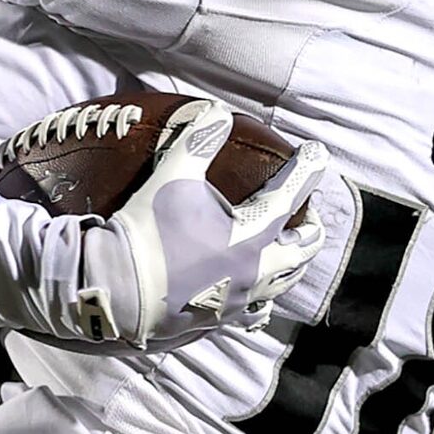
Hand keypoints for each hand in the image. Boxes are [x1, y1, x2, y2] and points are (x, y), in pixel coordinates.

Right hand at [70, 100, 326, 348]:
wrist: (116, 291)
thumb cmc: (146, 232)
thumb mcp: (171, 178)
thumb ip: (198, 142)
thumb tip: (218, 111)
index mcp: (247, 238)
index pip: (288, 198)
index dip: (306, 171)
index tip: (318, 152)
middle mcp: (250, 273)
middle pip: (298, 253)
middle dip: (311, 232)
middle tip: (313, 219)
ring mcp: (235, 302)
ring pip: (279, 287)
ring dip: (291, 268)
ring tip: (291, 257)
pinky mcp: (214, 322)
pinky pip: (249, 316)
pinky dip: (261, 305)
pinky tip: (257, 304)